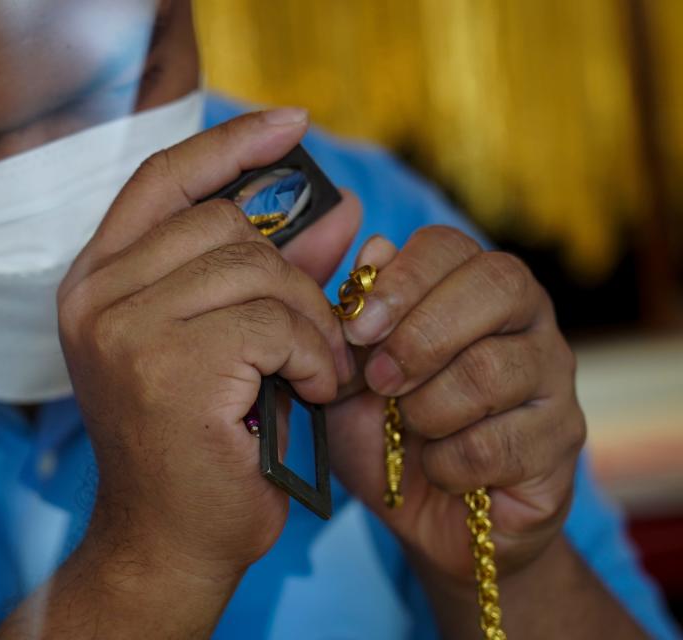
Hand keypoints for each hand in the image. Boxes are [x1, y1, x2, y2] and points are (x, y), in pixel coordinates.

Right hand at [57, 109, 360, 591]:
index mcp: (96, 281)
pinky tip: (308, 390)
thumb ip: (272, 271)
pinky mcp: (167, 366)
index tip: (293, 127)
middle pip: (226, 226)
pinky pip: (274, 323)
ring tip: (315, 370)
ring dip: (308, 321)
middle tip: (319, 332)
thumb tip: (333, 208)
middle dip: (292, 274)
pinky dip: (311, 354)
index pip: (164, 179)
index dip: (231, 145)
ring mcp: (123, 329)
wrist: (169, 545)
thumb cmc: (204, 445)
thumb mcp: (233, 341)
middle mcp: (95, 295)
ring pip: (256, 271)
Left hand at [327, 227, 585, 582]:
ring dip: (426, 408)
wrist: (418, 513)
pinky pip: (498, 443)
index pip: (450, 246)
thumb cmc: (380, 428)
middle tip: (379, 381)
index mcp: (470, 285)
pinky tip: (438, 468)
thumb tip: (374, 249)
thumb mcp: (346, 370)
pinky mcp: (562, 442)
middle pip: (496, 286)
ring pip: (491, 370)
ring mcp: (554, 379)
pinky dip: (447, 462)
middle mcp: (527, 319)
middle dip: (420, 337)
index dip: (401, 280)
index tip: (357, 329)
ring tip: (408, 428)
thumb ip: (350, 310)